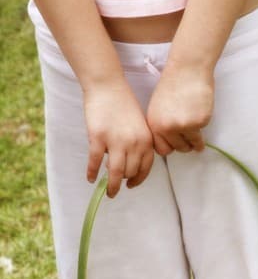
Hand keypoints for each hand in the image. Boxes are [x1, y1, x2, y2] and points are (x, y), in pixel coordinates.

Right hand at [82, 82, 153, 197]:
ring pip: (115, 172)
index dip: (139, 179)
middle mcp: (134, 144)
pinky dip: (92, 172)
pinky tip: (90, 178)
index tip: (132, 185)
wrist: (108, 87)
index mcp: (147, 141)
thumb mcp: (140, 125)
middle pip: (130, 172)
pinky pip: (95, 162)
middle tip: (116, 187)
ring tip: (108, 192)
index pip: (146, 168)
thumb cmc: (124, 104)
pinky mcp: (98, 138)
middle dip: (123, 182)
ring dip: (112, 185)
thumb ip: (139, 143)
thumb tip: (130, 163)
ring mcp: (116, 142)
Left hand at [147, 65, 212, 155]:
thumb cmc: (172, 86)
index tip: (176, 144)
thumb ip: (161, 126)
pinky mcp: (199, 122)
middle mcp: (167, 127)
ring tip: (198, 140)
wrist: (187, 71)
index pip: (162, 149)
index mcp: (154, 124)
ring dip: (195, 143)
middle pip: (178, 149)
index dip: (170, 146)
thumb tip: (170, 141)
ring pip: (191, 144)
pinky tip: (200, 116)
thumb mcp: (158, 108)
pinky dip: (202, 128)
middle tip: (189, 143)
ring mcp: (184, 126)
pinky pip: (202, 133)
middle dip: (185, 146)